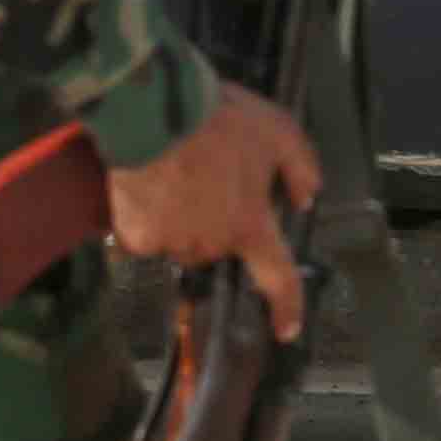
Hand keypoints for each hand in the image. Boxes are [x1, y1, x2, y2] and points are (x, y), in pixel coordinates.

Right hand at [106, 87, 318, 339]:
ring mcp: (172, 244)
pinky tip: (149, 185)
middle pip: (221, 246)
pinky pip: (147, 236)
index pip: (277, 277)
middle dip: (220, 221)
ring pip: (183, 241)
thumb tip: (304, 198)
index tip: (286, 329)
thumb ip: (301, 168)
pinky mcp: (136, 237)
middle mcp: (212, 244)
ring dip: (184, 220)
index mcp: (250, 225)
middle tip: (212, 179)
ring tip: (177, 175)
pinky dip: (148, 218)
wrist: (152, 111)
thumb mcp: (278, 130)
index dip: (286, 306)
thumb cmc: (218, 119)